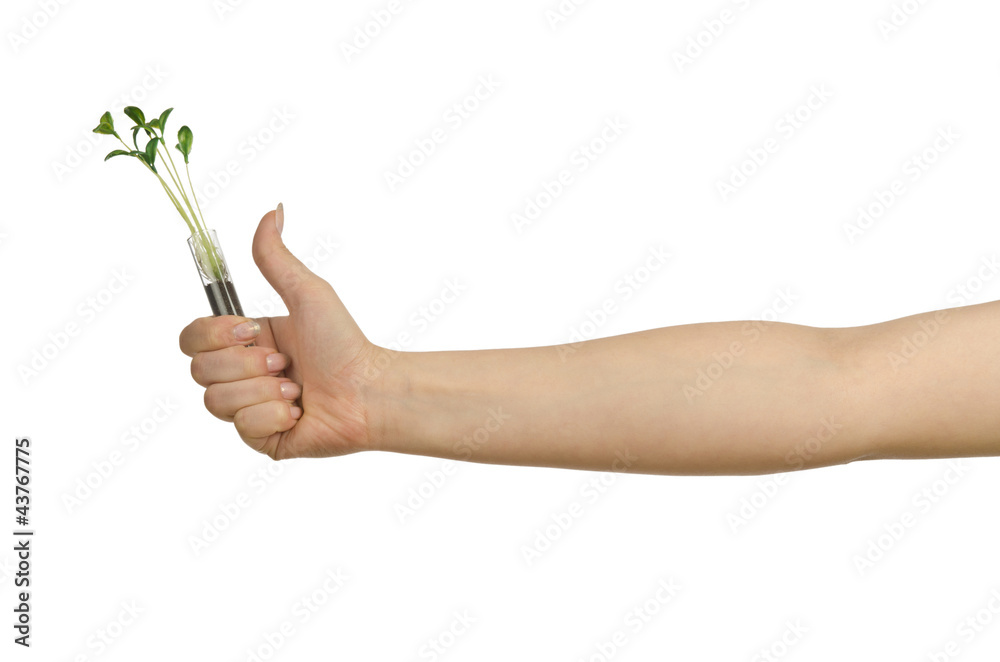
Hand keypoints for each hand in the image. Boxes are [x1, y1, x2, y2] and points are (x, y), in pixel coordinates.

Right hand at [179, 204, 382, 459]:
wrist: (369, 391)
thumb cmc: (345, 344)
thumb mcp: (307, 293)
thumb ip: (276, 257)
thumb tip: (272, 211)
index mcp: (245, 341)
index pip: (191, 338)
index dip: (214, 336)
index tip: (252, 331)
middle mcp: (242, 374)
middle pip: (199, 370)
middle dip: (246, 365)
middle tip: (285, 363)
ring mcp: (248, 409)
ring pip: (216, 401)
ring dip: (262, 391)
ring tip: (295, 389)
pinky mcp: (261, 438)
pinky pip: (242, 428)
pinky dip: (274, 416)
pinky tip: (298, 411)